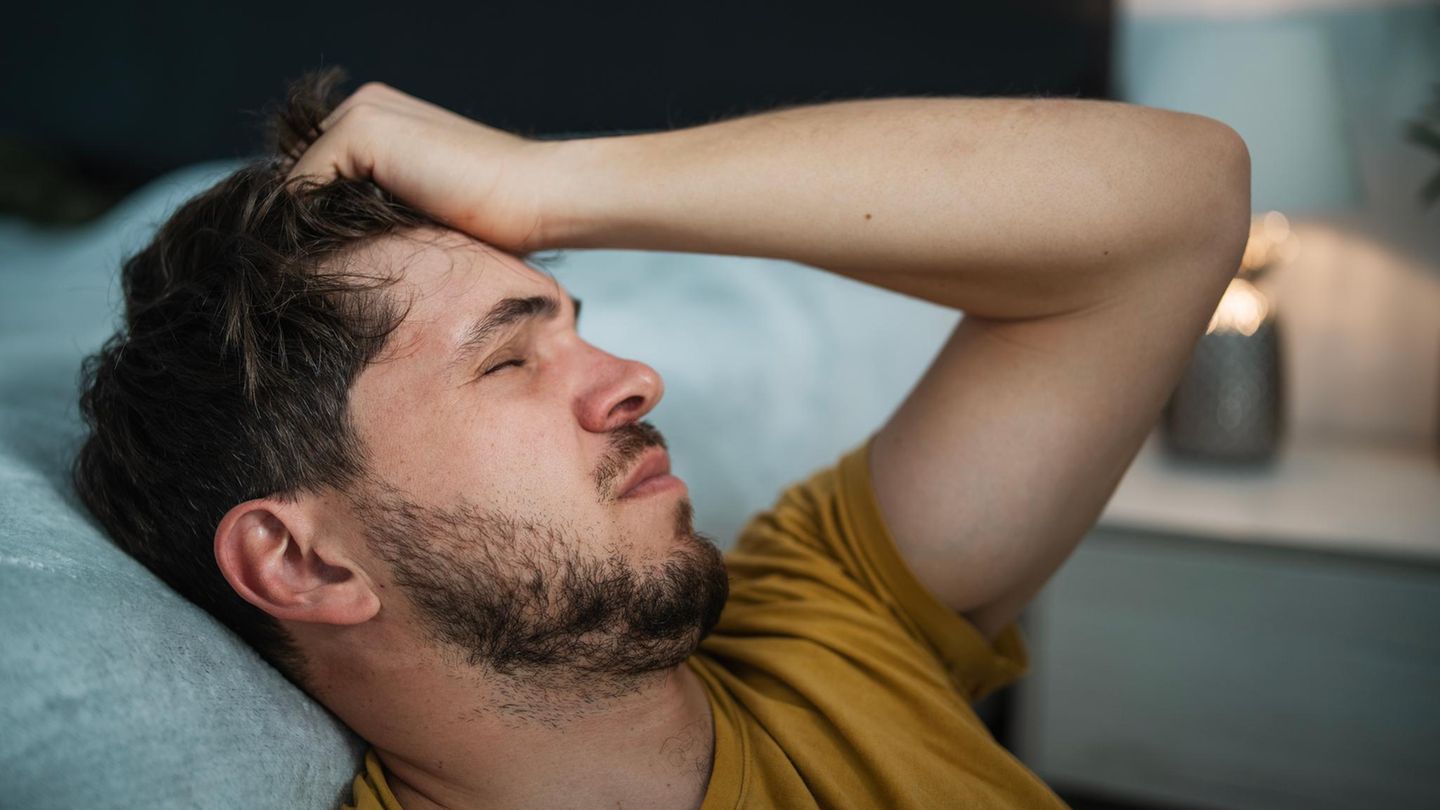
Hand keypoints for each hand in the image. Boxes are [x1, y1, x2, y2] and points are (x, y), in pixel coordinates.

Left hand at [285, 81, 561, 254]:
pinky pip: (304, 185)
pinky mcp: (363, 130)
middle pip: (302, 175)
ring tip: (333, 267)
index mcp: (383, 119)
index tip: (330, 263)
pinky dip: (311, 222)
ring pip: (300, 182)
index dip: (316, 220)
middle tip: (329, 269)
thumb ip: (378, 208)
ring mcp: (363, 113)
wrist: (537, 197)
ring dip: (310, 226)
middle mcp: (366, 105)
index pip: (318, 172)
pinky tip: (342, 251)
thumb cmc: (497, 217)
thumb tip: (320, 245)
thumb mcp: (423, 211)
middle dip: (309, 222)